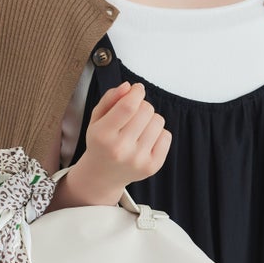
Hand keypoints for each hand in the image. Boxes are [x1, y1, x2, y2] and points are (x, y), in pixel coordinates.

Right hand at [54, 81, 171, 208]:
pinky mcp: (152, 166)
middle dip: (142, 105)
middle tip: (133, 114)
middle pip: (146, 110)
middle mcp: (120, 149)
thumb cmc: (101, 142)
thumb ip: (110, 98)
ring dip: (150, 119)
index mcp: (103, 135)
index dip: (136, 92)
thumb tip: (128, 87)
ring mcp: (138, 160)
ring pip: (158, 121)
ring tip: (139, 128)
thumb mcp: (96, 118)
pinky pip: (166, 136)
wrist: (102, 175)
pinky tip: (145, 139)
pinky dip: (158, 133)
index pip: (128, 106)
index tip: (137, 89)